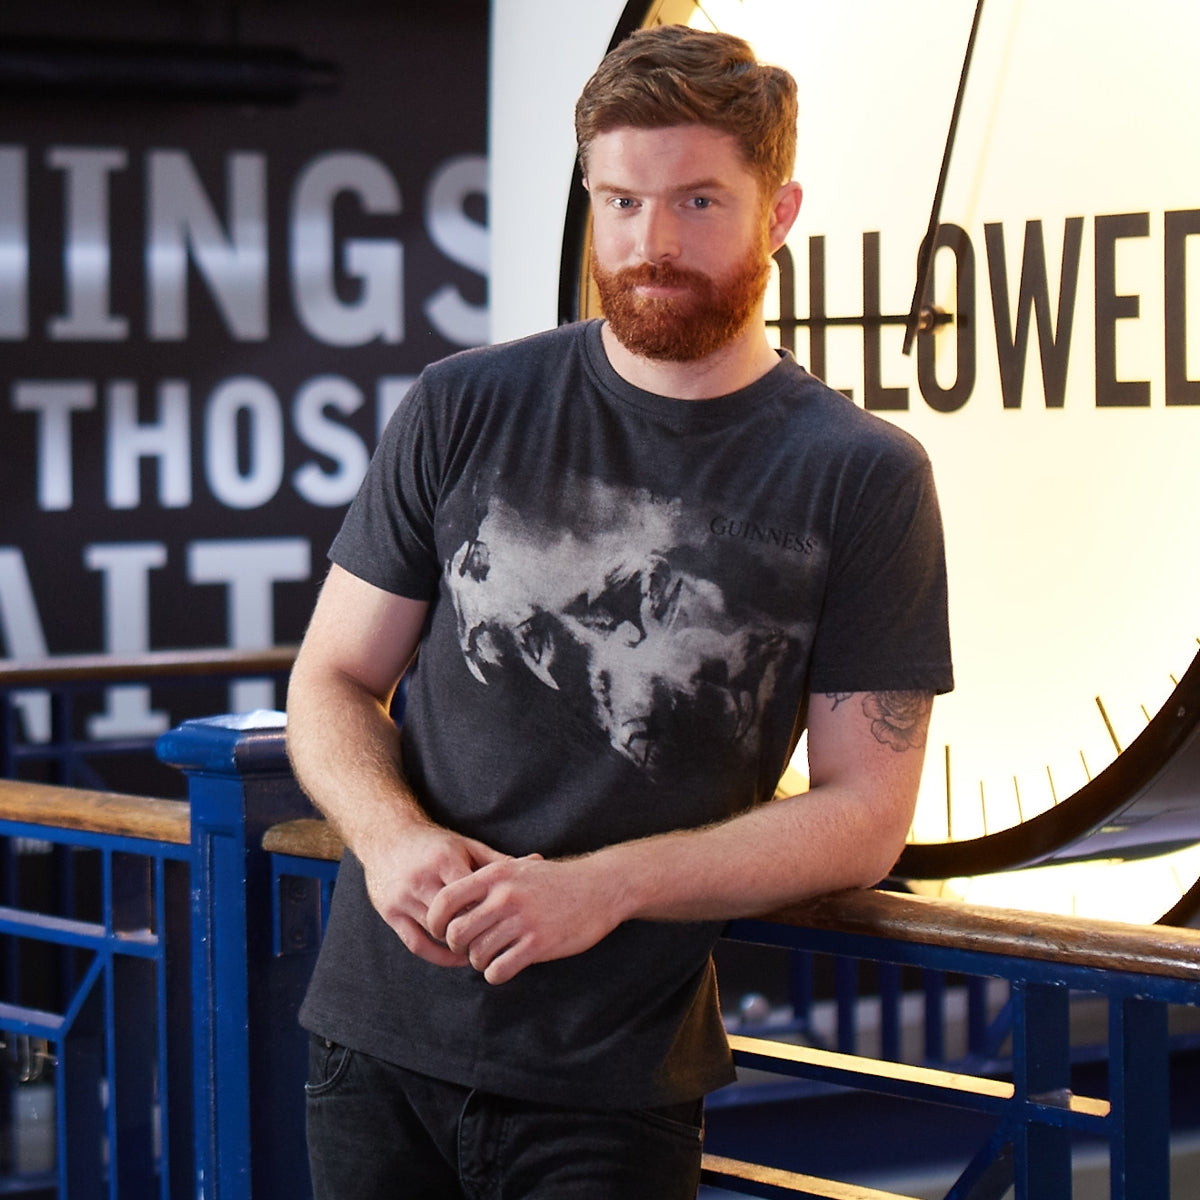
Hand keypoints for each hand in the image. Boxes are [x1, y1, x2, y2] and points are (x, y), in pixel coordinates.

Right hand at [360, 823, 507, 967]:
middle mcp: (420, 879)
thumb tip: (538, 861)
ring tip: (483, 949)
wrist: (386, 835)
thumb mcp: (466, 846)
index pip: (473, 894)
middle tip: (498, 940)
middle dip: (477, 930)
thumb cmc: (435, 843)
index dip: (492, 910)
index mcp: (443, 859)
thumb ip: (497, 860)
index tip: (510, 920)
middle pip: (455, 916)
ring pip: (437, 932)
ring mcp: (402, 898)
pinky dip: (439, 956)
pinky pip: (416, 944)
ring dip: (460, 944)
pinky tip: (457, 957)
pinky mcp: (389, 913)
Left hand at [425, 853, 622, 984]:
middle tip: (470, 948)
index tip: (443, 931)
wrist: (600, 888)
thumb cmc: (556, 880)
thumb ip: (489, 880)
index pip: (445, 900)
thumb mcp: (520, 868)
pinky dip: (495, 974)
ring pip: (476, 955)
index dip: (436, 921)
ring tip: (491, 956)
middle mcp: (505, 895)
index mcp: (496, 874)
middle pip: (456, 933)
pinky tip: (505, 967)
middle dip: (458, 947)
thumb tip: (454, 899)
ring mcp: (522, 920)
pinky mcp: (538, 944)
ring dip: (479, 962)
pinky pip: (498, 970)